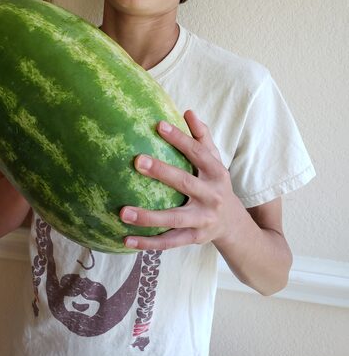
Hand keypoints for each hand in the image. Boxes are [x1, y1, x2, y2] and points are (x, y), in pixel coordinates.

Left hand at [120, 110, 238, 250]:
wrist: (233, 225)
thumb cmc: (215, 184)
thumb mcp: (215, 161)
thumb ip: (202, 137)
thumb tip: (188, 111)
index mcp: (216, 173)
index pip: (197, 153)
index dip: (180, 138)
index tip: (159, 125)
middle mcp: (211, 196)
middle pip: (185, 183)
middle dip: (162, 172)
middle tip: (137, 161)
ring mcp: (203, 219)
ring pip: (174, 219)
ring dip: (148, 217)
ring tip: (122, 212)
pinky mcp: (193, 239)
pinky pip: (168, 242)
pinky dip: (147, 243)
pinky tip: (125, 239)